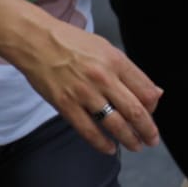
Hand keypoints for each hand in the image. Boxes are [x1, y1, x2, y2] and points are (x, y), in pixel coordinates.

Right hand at [10, 19, 162, 155]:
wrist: (34, 39)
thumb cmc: (68, 41)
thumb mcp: (104, 47)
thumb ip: (128, 71)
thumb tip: (153, 92)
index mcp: (114, 60)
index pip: (146, 92)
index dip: (153, 107)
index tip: (151, 113)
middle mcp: (102, 77)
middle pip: (136, 112)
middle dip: (148, 131)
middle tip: (151, 139)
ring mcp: (83, 92)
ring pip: (116, 125)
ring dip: (129, 140)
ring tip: (134, 145)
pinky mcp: (66, 104)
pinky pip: (89, 131)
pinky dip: (102, 144)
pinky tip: (109, 147)